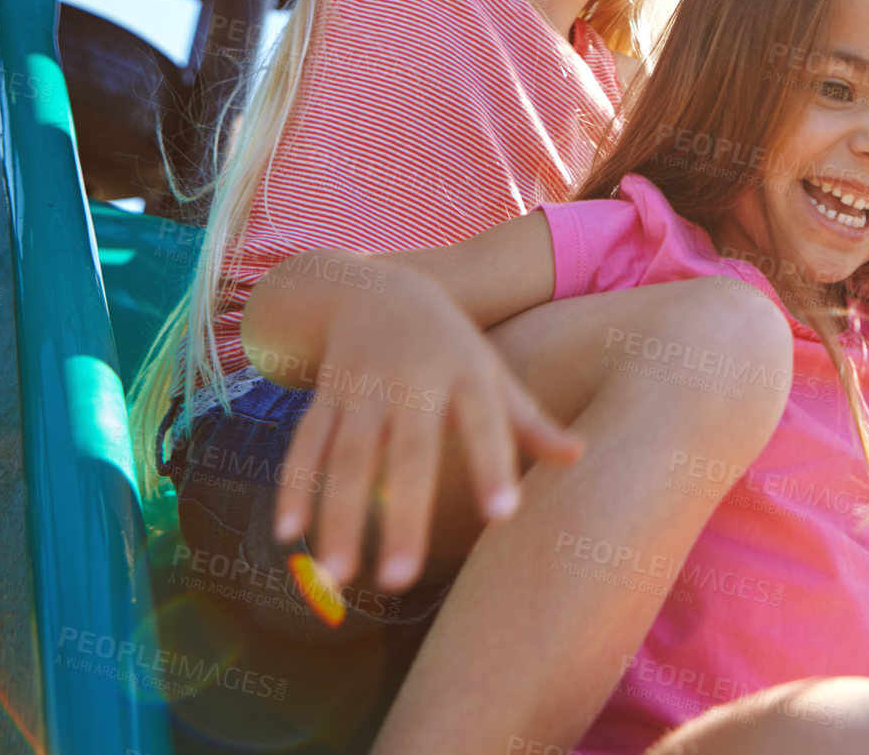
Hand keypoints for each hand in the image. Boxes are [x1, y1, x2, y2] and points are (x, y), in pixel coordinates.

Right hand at [273, 270, 584, 593]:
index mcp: (465, 375)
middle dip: (403, 517)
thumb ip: (529, 421)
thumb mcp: (493, 374)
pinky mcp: (323, 396)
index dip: (492, 465)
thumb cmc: (452, 347)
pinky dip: (295, 487)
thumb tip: (579, 456)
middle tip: (401, 581)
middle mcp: (410, 381)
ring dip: (338, 516)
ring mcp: (361, 387)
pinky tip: (289, 536)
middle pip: (407, 453)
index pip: (484, 424)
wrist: (376, 288)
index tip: (502, 516)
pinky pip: (305, 444)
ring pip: (346, 456)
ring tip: (339, 578)